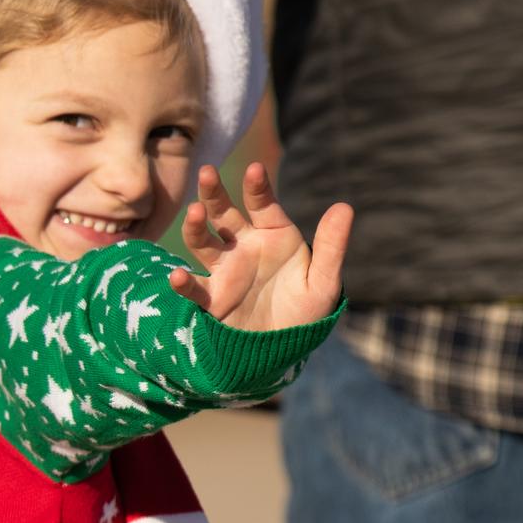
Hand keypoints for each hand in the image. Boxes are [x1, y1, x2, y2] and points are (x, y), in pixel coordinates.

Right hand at [167, 161, 351, 330]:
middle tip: (207, 173)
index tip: (254, 169)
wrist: (283, 352)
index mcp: (273, 235)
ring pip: (204, 242)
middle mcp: (244, 247)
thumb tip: (345, 206)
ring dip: (195, 227)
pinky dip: (183, 283)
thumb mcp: (324, 282)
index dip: (257, 187)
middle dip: (214, 193)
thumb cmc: (305, 314)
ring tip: (195, 212)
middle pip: (225, 214)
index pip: (262, 204)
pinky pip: (195, 288)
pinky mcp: (212, 298)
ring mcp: (225, 271)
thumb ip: (331, 246)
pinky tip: (178, 276)